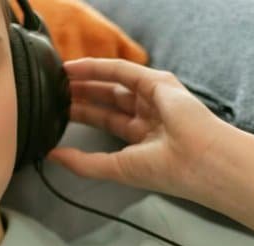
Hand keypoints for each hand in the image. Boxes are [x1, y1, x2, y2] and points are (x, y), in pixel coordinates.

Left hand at [46, 58, 244, 205]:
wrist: (201, 161)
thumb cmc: (168, 170)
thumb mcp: (117, 169)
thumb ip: (83, 163)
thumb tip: (52, 156)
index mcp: (144, 139)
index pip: (107, 121)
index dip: (83, 115)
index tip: (57, 112)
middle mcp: (150, 115)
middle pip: (108, 100)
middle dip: (81, 95)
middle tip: (53, 92)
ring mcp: (156, 97)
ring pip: (113, 83)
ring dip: (85, 79)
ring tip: (59, 77)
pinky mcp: (159, 82)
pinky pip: (122, 70)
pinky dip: (97, 67)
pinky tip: (75, 68)